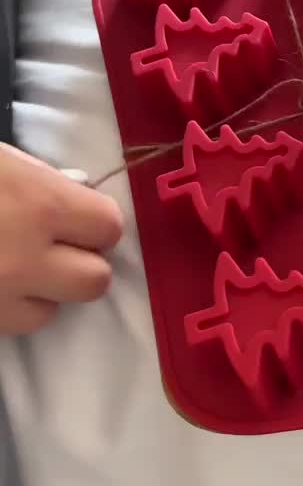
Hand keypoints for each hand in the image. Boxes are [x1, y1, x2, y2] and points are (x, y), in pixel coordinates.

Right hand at [0, 144, 122, 334]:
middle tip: (53, 246)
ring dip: (46, 290)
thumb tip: (77, 198)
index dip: (95, 222)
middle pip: (94, 279)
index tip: (77, 216)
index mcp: (40, 203)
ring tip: (17, 265)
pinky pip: (19, 325)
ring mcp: (4, 295)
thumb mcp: (4, 160)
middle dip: (81, 263)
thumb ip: (45, 183)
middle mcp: (29, 256)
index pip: (109, 226)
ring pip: (55, 310)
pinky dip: (13, 307)